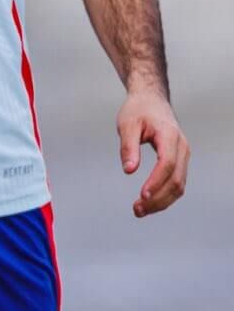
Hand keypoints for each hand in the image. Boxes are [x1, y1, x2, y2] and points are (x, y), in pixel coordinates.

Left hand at [117, 91, 188, 216]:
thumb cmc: (138, 110)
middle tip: (136, 210)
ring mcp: (184, 155)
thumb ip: (128, 147)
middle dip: (158, 198)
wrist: (151, 100)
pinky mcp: (180, 161)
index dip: (155, 181)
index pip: (166, 163)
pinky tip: (148, 203)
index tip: (141, 195)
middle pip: (176, 180)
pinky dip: (164, 195)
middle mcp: (182, 147)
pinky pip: (176, 182)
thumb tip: (129, 170)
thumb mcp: (127, 124)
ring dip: (162, 201)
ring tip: (139, 210)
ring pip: (179, 185)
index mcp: (169, 136)